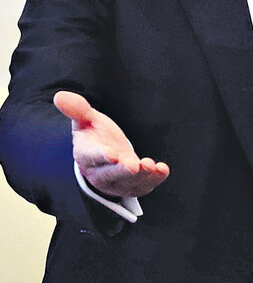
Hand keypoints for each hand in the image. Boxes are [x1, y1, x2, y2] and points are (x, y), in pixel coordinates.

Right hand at [54, 91, 168, 197]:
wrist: (106, 153)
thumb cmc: (95, 135)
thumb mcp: (87, 120)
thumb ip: (78, 110)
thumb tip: (60, 95)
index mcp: (86, 155)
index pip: (91, 157)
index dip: (100, 155)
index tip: (111, 153)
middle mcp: (99, 173)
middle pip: (109, 175)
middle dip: (121, 171)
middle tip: (133, 165)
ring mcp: (116, 182)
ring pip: (127, 183)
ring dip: (141, 176)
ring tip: (150, 165)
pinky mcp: (132, 186)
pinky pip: (143, 187)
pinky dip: (153, 180)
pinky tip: (162, 170)